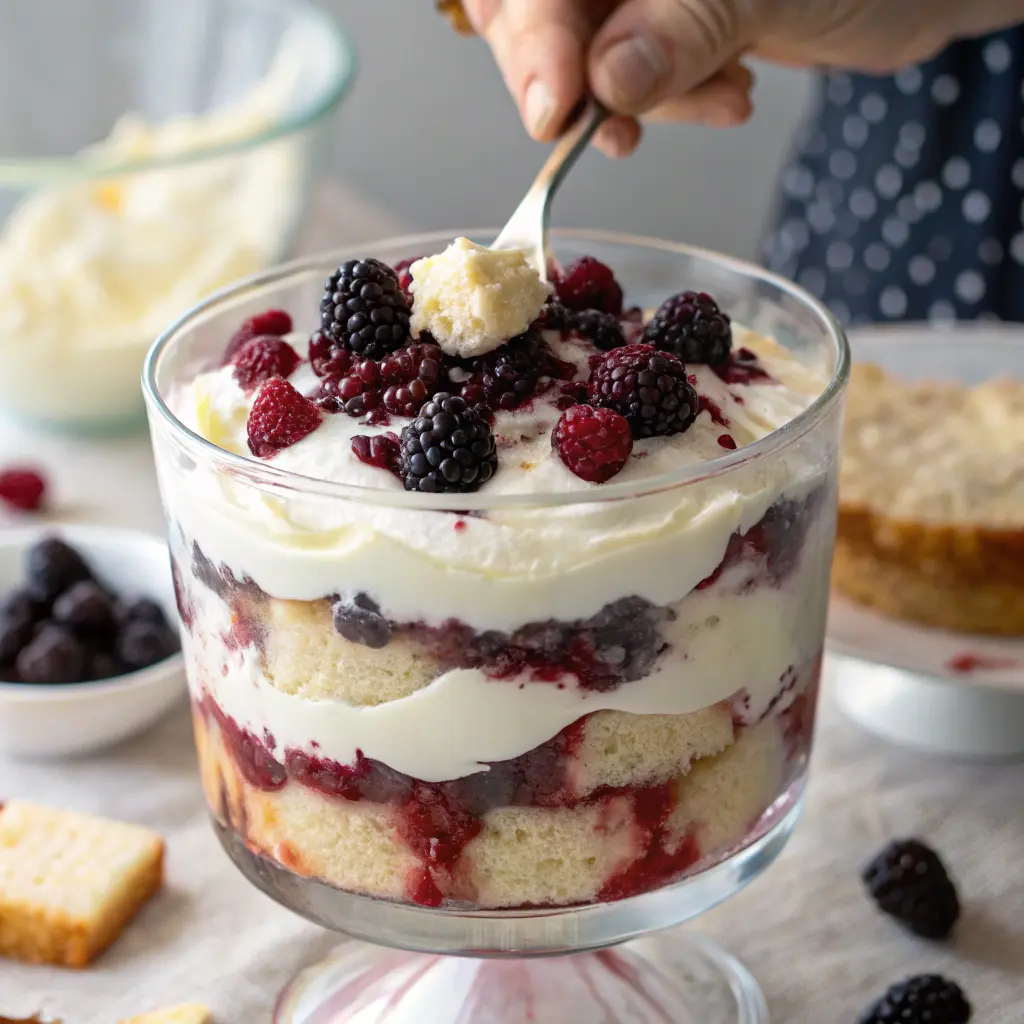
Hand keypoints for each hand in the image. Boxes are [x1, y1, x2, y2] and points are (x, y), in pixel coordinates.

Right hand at [462, 0, 974, 156]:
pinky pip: (624, 78)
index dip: (534, 38)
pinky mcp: (658, 27)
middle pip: (533, 14)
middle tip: (608, 129)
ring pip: (580, 56)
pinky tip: (729, 96)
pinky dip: (670, 104)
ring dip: (641, 100)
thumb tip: (604, 83)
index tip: (556, 110)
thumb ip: (682, 27)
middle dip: (573, 78)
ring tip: (723, 98)